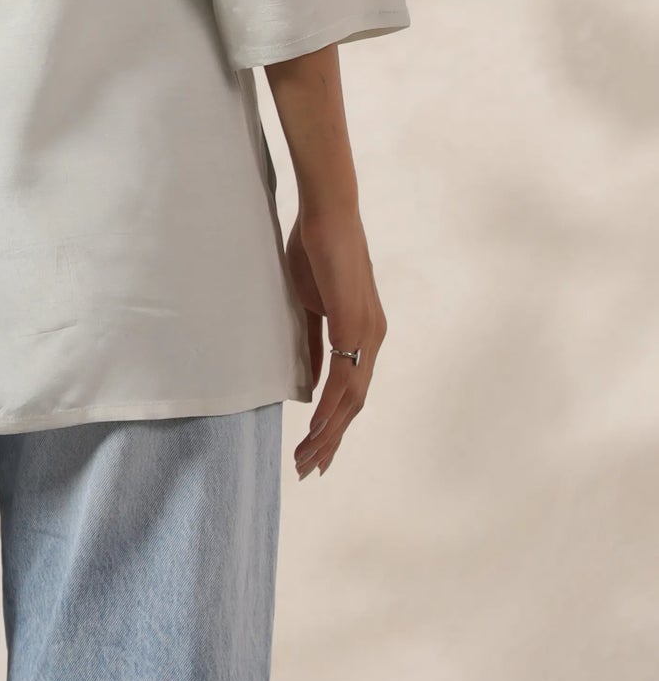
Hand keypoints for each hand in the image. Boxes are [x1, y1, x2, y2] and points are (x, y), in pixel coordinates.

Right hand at [284, 207, 386, 480]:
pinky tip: (317, 429)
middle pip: (355, 403)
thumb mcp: (309, 300)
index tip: (316, 446)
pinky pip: (344, 377)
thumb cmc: (314, 247)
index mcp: (363, 330)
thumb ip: (312, 335)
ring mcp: (368, 332)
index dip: (335, 421)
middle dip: (332, 440)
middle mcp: (373, 336)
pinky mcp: (356, 324)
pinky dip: (330, 408)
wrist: (327, 212)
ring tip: (307, 459)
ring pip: (352, 399)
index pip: (351, 388)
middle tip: (309, 468)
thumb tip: (306, 368)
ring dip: (329, 433)